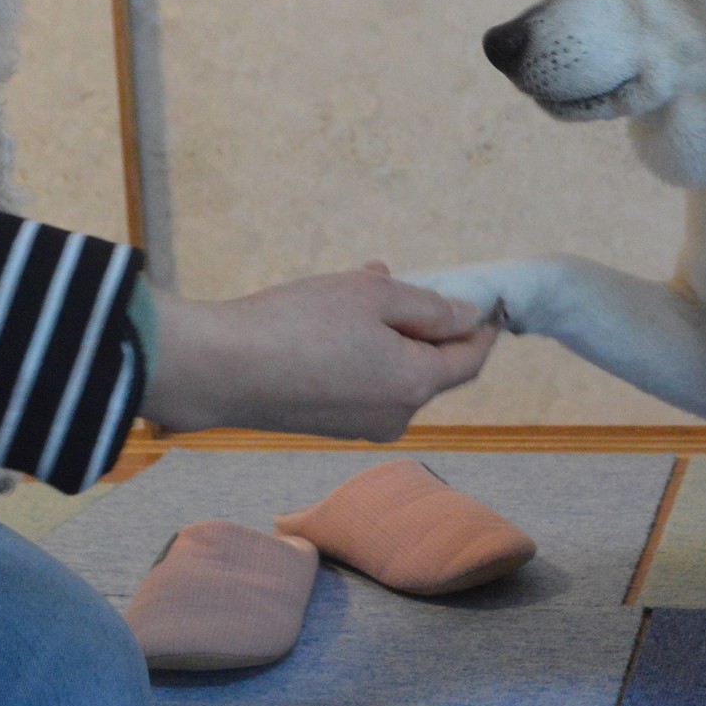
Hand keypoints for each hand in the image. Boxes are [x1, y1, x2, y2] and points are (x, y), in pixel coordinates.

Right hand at [140, 264, 499, 441]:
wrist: (217, 369)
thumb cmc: (296, 325)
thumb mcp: (372, 296)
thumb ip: (429, 307)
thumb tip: (466, 317)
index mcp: (414, 385)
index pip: (469, 361)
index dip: (482, 330)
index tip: (488, 304)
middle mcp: (393, 416)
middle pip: (429, 367)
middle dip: (424, 323)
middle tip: (405, 280)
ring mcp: (357, 425)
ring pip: (391, 372)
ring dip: (387, 331)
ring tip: (361, 284)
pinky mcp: (325, 424)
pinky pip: (360, 382)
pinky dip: (360, 351)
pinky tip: (332, 316)